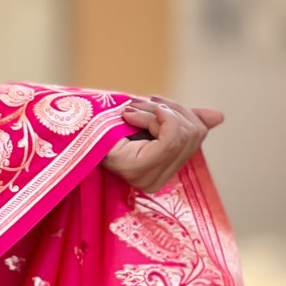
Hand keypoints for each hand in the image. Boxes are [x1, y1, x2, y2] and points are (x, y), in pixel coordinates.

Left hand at [101, 96, 223, 192]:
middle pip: (194, 132)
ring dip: (157, 111)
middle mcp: (158, 182)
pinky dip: (154, 117)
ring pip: (183, 132)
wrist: (65, 131)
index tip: (155, 103)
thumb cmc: (101, 125)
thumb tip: (219, 116)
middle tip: (139, 104)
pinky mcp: (141, 172)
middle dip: (170, 109)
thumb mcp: (146, 118)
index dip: (182, 111)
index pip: (197, 134)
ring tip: (131, 110)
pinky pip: (171, 137)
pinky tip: (129, 116)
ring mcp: (149, 180)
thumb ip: (181, 119)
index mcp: (162, 171)